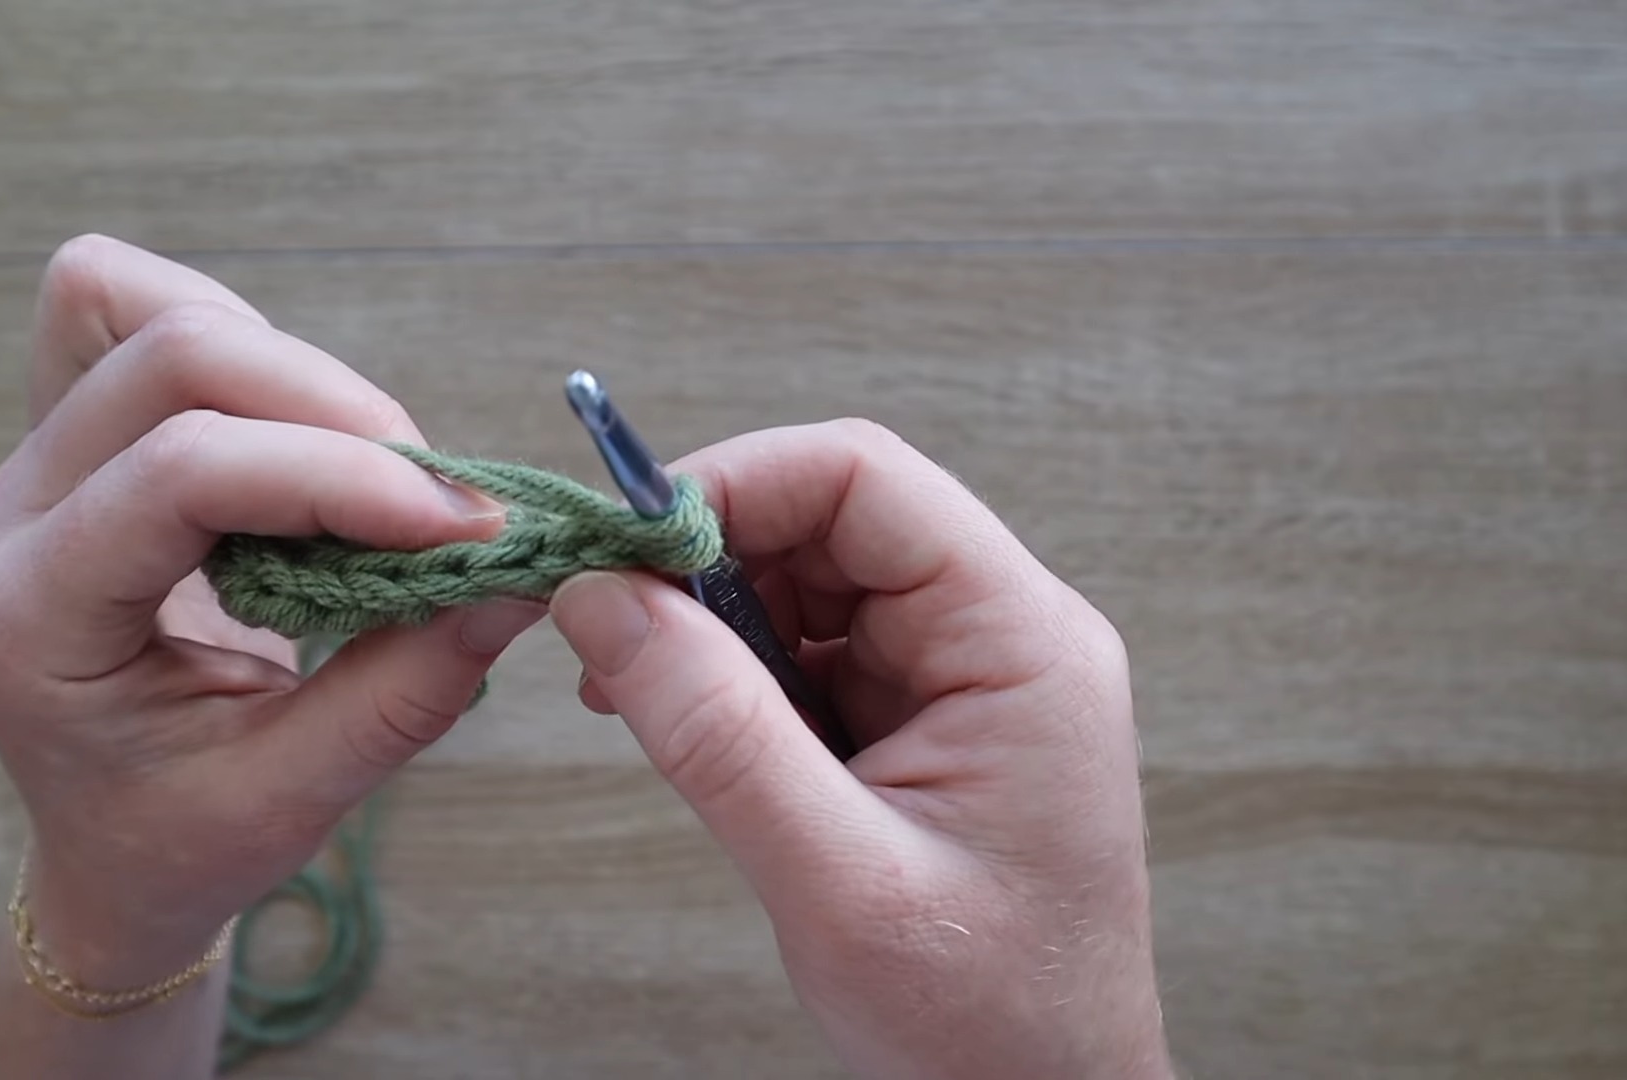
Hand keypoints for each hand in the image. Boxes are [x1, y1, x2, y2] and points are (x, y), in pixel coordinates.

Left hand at [0, 236, 543, 984]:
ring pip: (142, 305)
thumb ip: (407, 690)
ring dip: (289, 367)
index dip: (339, 476)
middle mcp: (13, 514)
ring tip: (372, 466)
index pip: (181, 473)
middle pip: (168, 355)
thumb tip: (523, 581)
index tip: (469, 526)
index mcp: (33, 616)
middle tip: (441, 501)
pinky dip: (245, 346)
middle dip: (333, 408)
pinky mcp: (78, 432)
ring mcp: (36, 459)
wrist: (114, 852)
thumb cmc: (184, 840)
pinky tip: (306, 433)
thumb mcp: (295, 796)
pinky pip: (131, 311)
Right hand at [551, 421, 1169, 1078]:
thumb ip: (717, 733)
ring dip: (712, 620)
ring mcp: (964, 678)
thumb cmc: (984, 1022)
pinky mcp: (924, 720)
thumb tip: (605, 600)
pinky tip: (690, 726)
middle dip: (708, 558)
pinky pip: (811, 649)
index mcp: (1022, 645)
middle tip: (605, 626)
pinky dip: (734, 673)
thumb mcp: (837, 882)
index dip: (734, 482)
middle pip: (833, 517)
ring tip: (639, 693)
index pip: (867, 479)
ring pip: (811, 580)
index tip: (621, 541)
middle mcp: (1002, 638)